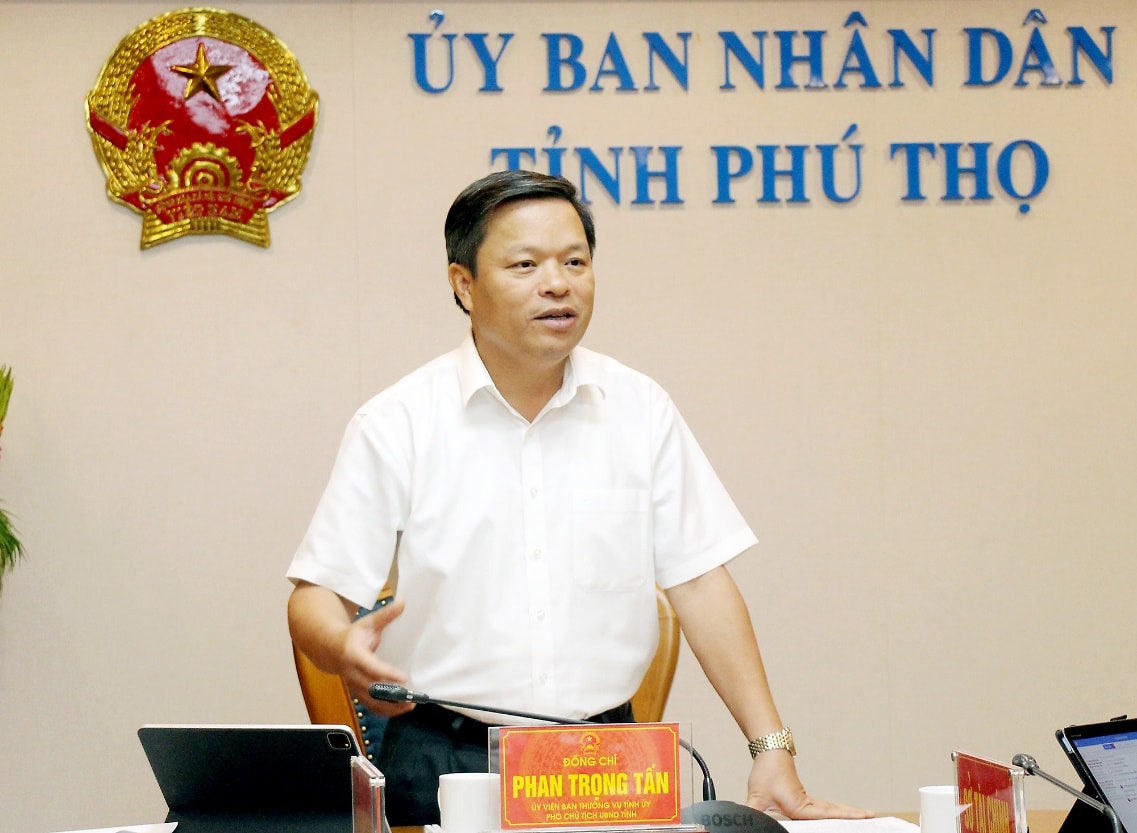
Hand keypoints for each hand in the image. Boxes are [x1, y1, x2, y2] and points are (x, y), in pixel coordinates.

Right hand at [338, 598, 414, 717]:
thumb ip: (385, 615)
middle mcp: (351, 673)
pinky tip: (400, 709)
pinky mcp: (356, 693)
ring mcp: (353, 685)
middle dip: (391, 695)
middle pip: (371, 689)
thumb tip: (402, 602)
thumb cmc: (352, 635)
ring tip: (409, 706)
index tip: (403, 678)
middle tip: (411, 697)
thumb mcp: (368, 622)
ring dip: (390, 708)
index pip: (371, 667)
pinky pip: (370, 706)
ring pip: (370, 702)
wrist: (328, 648)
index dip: (386, 674)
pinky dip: (385, 711)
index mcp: (353, 654)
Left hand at [745, 749, 873, 819]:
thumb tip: (743, 823)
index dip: (843, 818)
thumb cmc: (766, 772)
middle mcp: (808, 804)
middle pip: (835, 812)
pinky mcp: (806, 800)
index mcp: (800, 806)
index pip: (826, 815)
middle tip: (873, 818)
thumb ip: (751, 814)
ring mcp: (809, 801)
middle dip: (854, 817)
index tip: (860, 819)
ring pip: (833, 808)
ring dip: (849, 813)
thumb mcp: (754, 797)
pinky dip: (839, 810)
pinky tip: (846, 814)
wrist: (770, 753)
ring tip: (867, 817)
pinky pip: (827, 807)